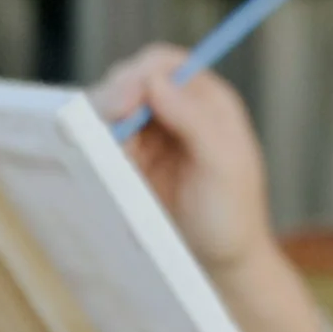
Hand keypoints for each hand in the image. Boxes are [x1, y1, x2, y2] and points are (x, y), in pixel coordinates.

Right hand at [92, 47, 277, 280]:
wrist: (222, 266)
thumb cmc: (233, 217)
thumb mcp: (224, 166)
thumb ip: (194, 118)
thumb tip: (156, 80)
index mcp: (207, 102)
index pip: (163, 65)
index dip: (138, 75)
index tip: (123, 104)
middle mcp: (178, 111)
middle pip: (130, 82)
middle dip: (114, 101)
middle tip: (111, 135)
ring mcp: (153, 137)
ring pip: (112, 112)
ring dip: (105, 129)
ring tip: (119, 162)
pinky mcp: (134, 163)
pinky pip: (105, 144)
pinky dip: (99, 152)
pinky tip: (110, 173)